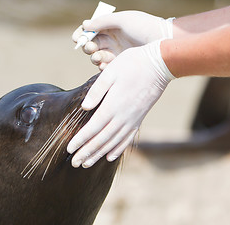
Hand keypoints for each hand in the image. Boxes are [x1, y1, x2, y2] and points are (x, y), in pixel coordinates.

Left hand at [67, 40, 174, 167]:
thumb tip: (84, 107)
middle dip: (86, 152)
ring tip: (86, 164)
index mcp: (112, 105)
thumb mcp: (110, 72)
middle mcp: (122, 117)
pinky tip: (110, 157)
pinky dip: (118, 149)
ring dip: (99, 154)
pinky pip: (127, 139)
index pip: (93, 128)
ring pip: (113, 142)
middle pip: (101, 140)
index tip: (69, 149)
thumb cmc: (132, 65)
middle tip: (74, 163)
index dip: (80, 140)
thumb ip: (96, 91)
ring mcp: (132, 120)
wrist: (160, 65)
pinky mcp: (139, 119)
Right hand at [72, 11, 174, 69]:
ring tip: (98, 57)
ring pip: (97, 56)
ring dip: (94, 57)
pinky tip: (104, 65)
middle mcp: (111, 40)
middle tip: (90, 48)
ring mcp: (115, 53)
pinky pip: (106, 67)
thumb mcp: (123, 20)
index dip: (82, 34)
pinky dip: (102, 67)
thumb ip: (102, 22)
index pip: (91, 30)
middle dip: (87, 46)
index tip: (77, 38)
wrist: (162, 41)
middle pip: (91, 44)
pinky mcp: (120, 65)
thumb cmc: (144, 26)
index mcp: (110, 27)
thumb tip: (85, 24)